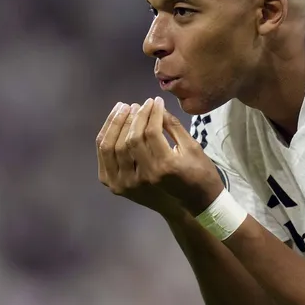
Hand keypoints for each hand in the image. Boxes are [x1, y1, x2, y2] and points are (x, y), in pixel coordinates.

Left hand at [96, 97, 223, 215]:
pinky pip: (105, 158)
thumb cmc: (198, 173)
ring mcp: (128, 184)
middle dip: (135, 116)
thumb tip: (157, 106)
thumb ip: (173, 125)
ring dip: (117, 124)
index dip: (152, 112)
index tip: (155, 100)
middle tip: (140, 103)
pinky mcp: (117, 186)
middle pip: (131, 139)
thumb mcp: (192, 147)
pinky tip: (114, 124)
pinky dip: (106, 139)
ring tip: (125, 108)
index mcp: (166, 166)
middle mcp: (145, 176)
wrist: (191, 204)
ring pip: (113, 147)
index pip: (152, 132)